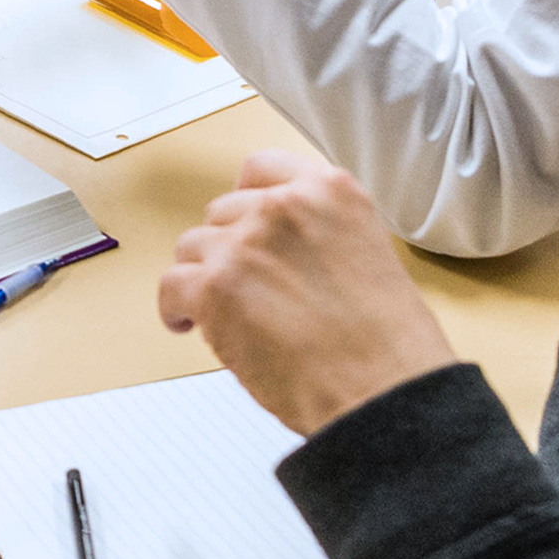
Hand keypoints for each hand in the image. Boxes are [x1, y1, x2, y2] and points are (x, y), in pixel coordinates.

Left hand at [156, 152, 459, 437]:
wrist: (385, 389)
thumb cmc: (387, 345)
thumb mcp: (368, 254)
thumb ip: (317, 235)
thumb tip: (274, 251)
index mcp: (330, 192)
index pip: (262, 169)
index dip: (245, 200)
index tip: (241, 222)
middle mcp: (284, 207)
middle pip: (222, 213)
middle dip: (227, 249)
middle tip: (242, 285)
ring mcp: (246, 244)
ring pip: (193, 247)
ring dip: (202, 278)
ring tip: (222, 312)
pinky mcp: (215, 286)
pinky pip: (171, 285)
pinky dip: (176, 308)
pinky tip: (190, 324)